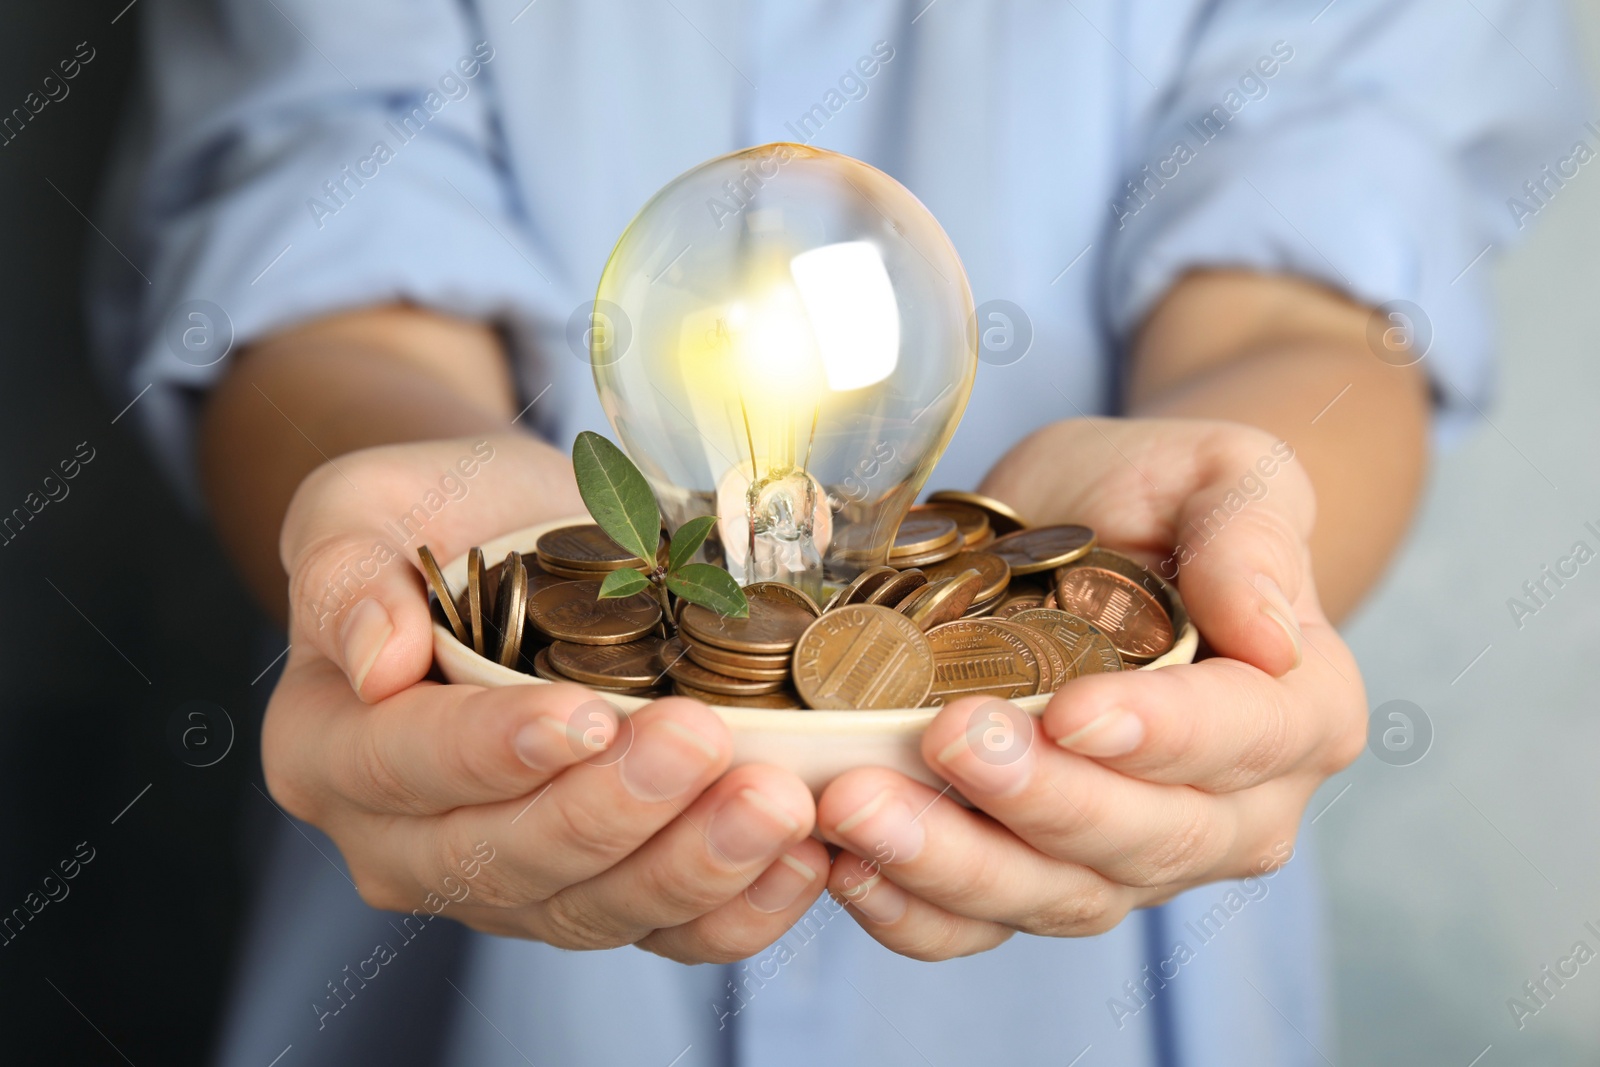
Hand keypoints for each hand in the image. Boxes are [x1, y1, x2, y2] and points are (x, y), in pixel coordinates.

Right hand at [263, 436, 827, 962]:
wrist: (512, 544)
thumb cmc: (438, 517)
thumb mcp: (365, 506)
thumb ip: (346, 570)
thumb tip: (376, 657)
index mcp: (329, 750)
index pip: (405, 767)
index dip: (494, 752)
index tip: (584, 715)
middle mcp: (406, 842)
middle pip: (507, 856)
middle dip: (613, 810)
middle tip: (702, 743)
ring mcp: (506, 882)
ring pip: (595, 908)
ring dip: (691, 866)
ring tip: (774, 804)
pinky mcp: (596, 896)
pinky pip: (665, 932)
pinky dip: (736, 911)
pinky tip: (800, 859)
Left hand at [815, 418, 1365, 959]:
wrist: (1096, 530)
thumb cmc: (1161, 495)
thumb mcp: (1220, 472)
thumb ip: (1252, 535)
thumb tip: (1272, 634)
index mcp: (1297, 711)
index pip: (1242, 738)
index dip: (1159, 735)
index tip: (1071, 710)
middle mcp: (1233, 812)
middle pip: (1144, 837)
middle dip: (1039, 801)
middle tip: (947, 741)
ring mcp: (1132, 861)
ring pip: (1056, 896)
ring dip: (954, 865)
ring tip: (862, 811)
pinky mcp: (1040, 879)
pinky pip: (981, 925)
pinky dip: (912, 910)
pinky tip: (846, 866)